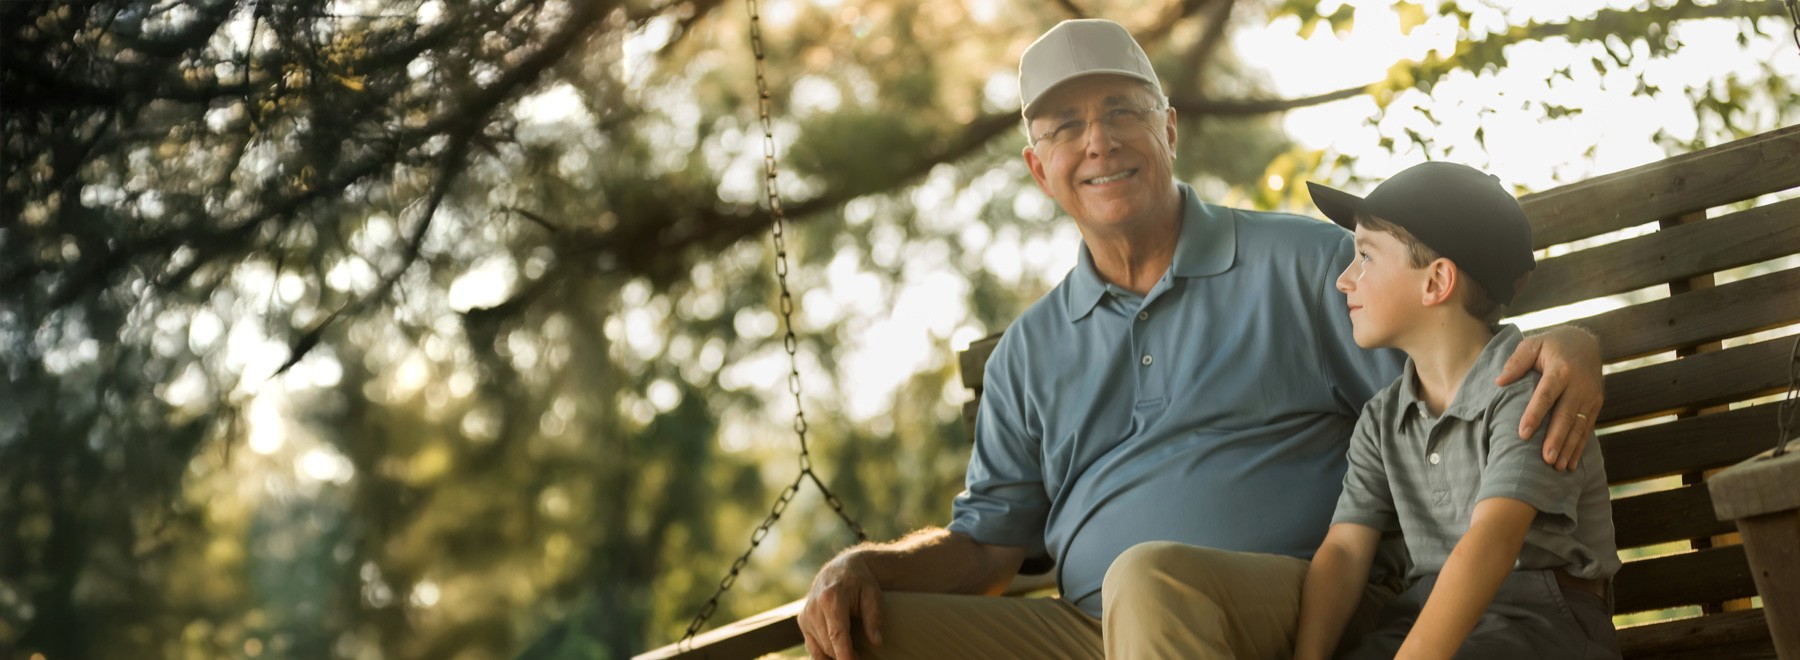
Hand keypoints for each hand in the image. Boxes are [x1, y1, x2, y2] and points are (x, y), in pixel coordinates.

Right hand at [799, 552, 884, 658]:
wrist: (840, 568)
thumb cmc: (860, 582)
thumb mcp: (873, 595)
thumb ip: (874, 618)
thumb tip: (877, 642)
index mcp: (831, 599)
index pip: (836, 635)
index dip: (845, 655)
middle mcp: (814, 608)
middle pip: (828, 645)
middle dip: (845, 657)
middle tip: (862, 658)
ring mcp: (805, 615)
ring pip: (819, 648)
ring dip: (835, 656)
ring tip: (854, 654)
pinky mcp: (802, 621)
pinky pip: (812, 646)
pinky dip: (824, 654)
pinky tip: (838, 654)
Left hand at [1495, 326, 1603, 470]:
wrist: (1585, 343)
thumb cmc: (1552, 345)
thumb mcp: (1532, 344)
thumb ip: (1517, 362)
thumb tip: (1499, 382)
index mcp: (1561, 369)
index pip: (1546, 395)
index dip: (1535, 415)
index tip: (1523, 434)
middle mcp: (1579, 384)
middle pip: (1566, 415)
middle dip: (1556, 439)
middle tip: (1546, 460)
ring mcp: (1590, 396)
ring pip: (1579, 426)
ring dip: (1569, 448)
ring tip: (1558, 468)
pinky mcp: (1596, 404)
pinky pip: (1587, 428)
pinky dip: (1579, 447)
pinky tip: (1571, 463)